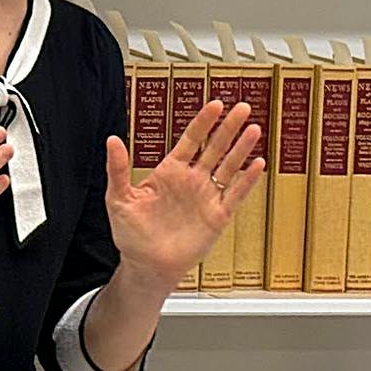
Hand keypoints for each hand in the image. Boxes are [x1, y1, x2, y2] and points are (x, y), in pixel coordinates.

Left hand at [103, 100, 264, 286]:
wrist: (146, 266)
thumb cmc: (131, 235)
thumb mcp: (119, 199)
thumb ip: (117, 169)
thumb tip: (112, 140)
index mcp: (170, 172)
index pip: (191, 140)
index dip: (203, 121)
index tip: (215, 104)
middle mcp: (191, 181)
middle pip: (215, 147)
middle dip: (228, 127)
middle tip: (242, 107)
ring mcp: (206, 197)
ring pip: (228, 167)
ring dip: (241, 148)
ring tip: (253, 129)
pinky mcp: (217, 217)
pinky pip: (235, 195)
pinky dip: (247, 180)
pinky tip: (258, 164)